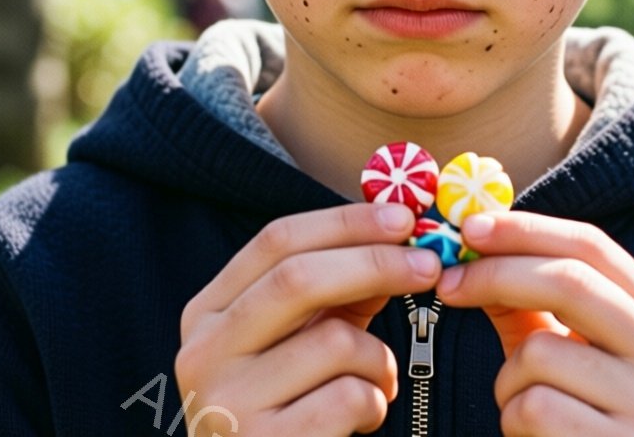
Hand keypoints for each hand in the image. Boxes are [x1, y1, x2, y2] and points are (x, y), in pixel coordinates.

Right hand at [175, 202, 444, 435]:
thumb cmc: (292, 411)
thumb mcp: (301, 341)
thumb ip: (337, 291)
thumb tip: (400, 231)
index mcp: (207, 315)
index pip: (274, 242)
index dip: (344, 222)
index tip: (403, 216)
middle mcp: (204, 353)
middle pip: (298, 279)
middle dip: (375, 262)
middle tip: (429, 264)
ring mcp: (227, 403)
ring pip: (334, 342)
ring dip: (379, 359)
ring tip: (375, 384)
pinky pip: (349, 398)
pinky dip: (374, 403)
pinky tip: (360, 421)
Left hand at [433, 212, 633, 435]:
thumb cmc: (577, 416)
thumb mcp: (558, 348)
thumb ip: (525, 297)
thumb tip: (471, 240)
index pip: (592, 247)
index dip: (525, 229)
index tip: (469, 226)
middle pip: (571, 282)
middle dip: (498, 275)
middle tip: (447, 284)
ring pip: (542, 351)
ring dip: (509, 378)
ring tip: (527, 407)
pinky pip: (535, 407)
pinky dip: (515, 419)